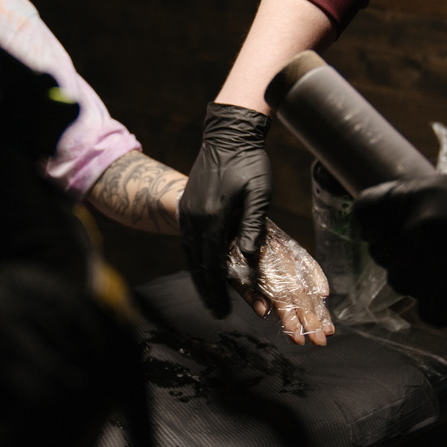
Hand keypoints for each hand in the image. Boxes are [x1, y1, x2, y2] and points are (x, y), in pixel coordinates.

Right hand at [178, 103, 272, 316]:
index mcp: (210, 216)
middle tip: (217, 313)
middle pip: (197, 263)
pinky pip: (189, 241)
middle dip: (207, 291)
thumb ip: (252, 225)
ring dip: (200, 277)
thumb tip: (248, 256)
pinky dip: (195, 259)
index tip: (223, 310)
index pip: (211, 262)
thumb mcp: (258, 193)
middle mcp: (193, 217)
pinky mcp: (188, 206)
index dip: (217, 289)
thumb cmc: (249, 162)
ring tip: (211, 298)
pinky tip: (203, 269)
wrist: (228, 134)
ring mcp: (188, 212)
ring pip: (190, 254)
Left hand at [227, 220, 334, 344]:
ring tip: (329, 327)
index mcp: (262, 265)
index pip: (281, 298)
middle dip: (311, 319)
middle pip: (299, 293)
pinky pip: (307, 261)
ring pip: (306, 282)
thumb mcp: (228, 269)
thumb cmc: (223, 246)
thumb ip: (247, 291)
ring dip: (318, 306)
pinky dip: (317, 276)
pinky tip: (324, 292)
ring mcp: (286, 251)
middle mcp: (279, 258)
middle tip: (321, 340)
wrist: (228, 211)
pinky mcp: (288, 245)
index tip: (298, 338)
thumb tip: (264, 312)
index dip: (290, 319)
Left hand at [354, 162, 446, 323]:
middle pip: (386, 256)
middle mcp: (417, 225)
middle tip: (442, 259)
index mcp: (418, 192)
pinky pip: (430, 312)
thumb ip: (434, 200)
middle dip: (408, 260)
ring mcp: (434, 261)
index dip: (377, 227)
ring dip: (428, 286)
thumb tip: (414, 215)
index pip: (365, 213)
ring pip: (406, 286)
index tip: (393, 233)